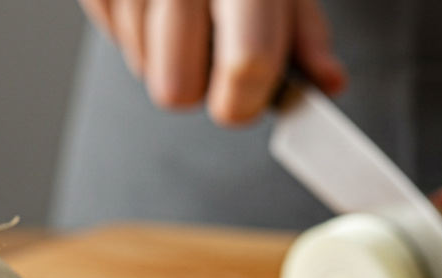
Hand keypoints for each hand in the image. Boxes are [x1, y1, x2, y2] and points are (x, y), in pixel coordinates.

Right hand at [79, 0, 346, 124]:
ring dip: (165, 54)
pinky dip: (137, 29)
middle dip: (197, 85)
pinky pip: (116, 39)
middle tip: (210, 51)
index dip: (244, 102)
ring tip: (184, 7)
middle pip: (178, 87)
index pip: (247, 62)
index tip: (243, 104)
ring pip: (143, 70)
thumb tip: (326, 81)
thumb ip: (304, 29)